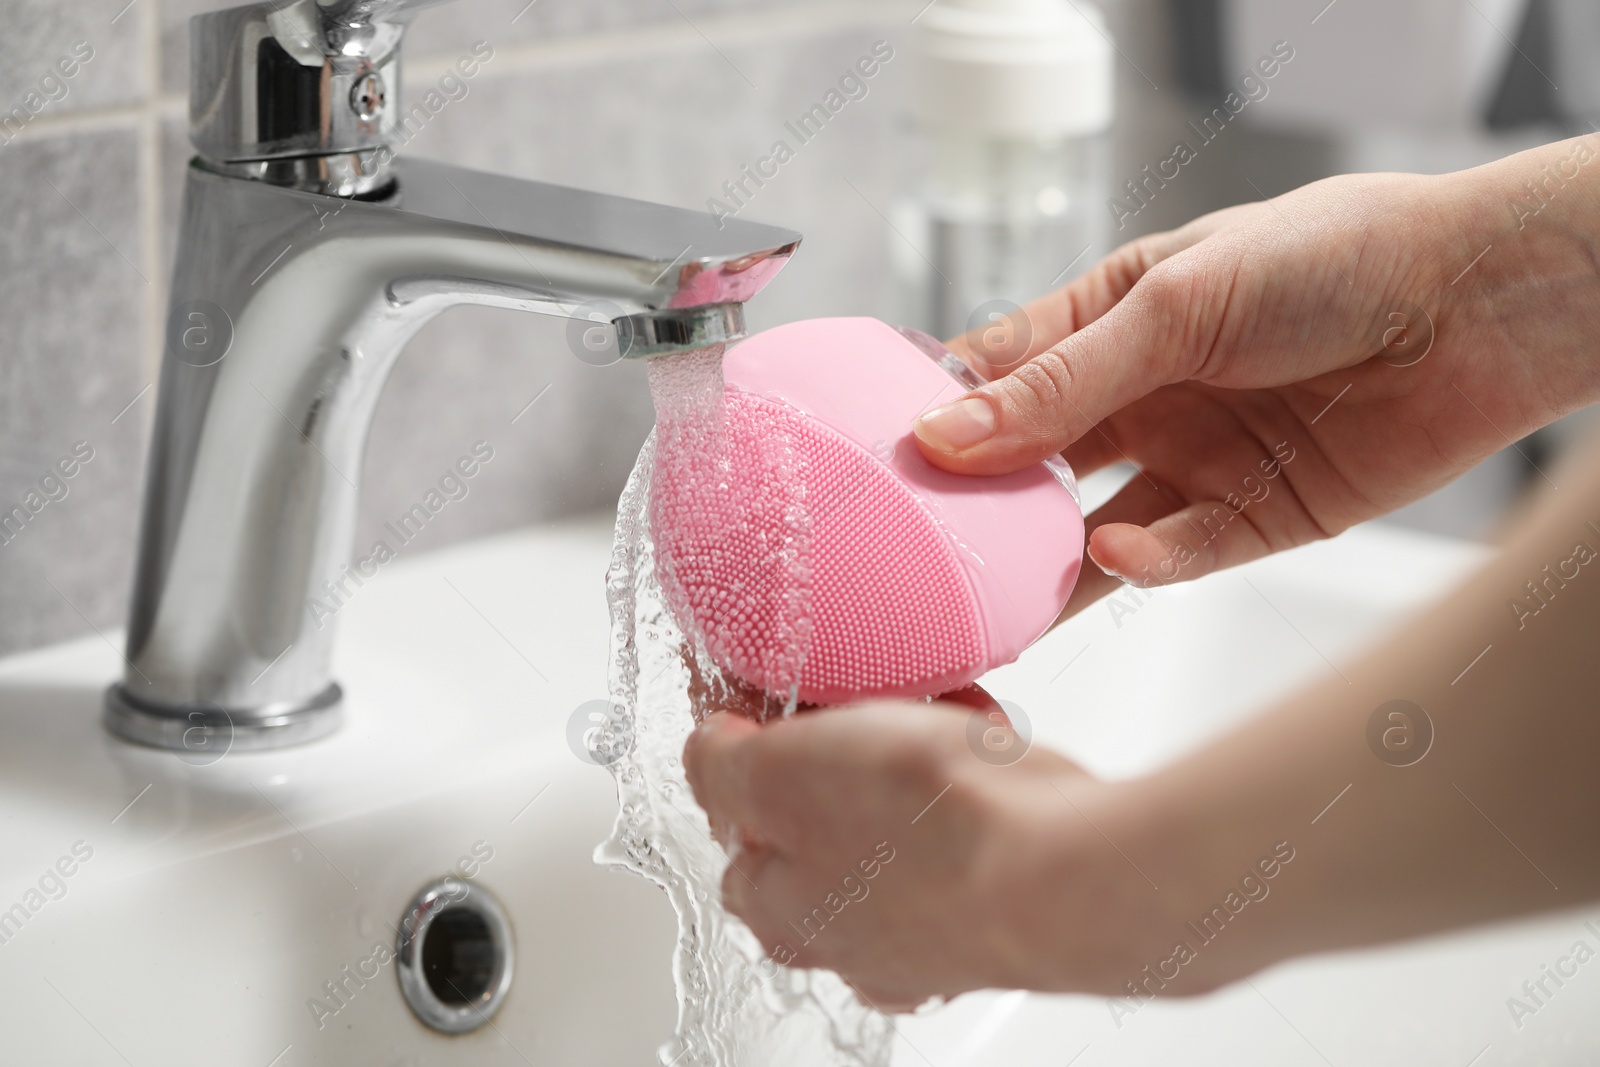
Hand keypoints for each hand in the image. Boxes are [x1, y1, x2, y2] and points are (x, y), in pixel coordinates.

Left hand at [681, 700, 1159, 1007]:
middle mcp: (851, 938)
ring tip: (941, 715)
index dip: (752, 746)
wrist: (1071, 867)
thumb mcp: (781, 771)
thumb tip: (707, 751)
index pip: (736, 819)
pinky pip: (971, 818)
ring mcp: (932, 927)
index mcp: (778, 911)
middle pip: (822, 812)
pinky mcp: (1000, 899)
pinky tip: (989, 743)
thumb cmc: (928, 829)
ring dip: (915, 753)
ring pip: (900, 812)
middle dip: (845, 745)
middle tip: (869, 705)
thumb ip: (721, 766)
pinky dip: (976, 773)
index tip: (776, 700)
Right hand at [915, 140, 1599, 616]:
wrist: (1477, 305)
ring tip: (995, 595)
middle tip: (923, 542)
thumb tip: (946, 434)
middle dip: (981, 503)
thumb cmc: (1331, 259)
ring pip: (1092, 529)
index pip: (999, 373)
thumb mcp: (1174, 303)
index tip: (882, 458)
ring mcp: (1191, 461)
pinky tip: (1119, 554)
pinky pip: (1176, 555)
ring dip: (1047, 561)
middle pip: (1033, 465)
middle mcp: (1142, 397)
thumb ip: (1062, 380)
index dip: (940, 414)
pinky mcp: (1248, 521)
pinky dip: (1143, 562)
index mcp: (1110, 320)